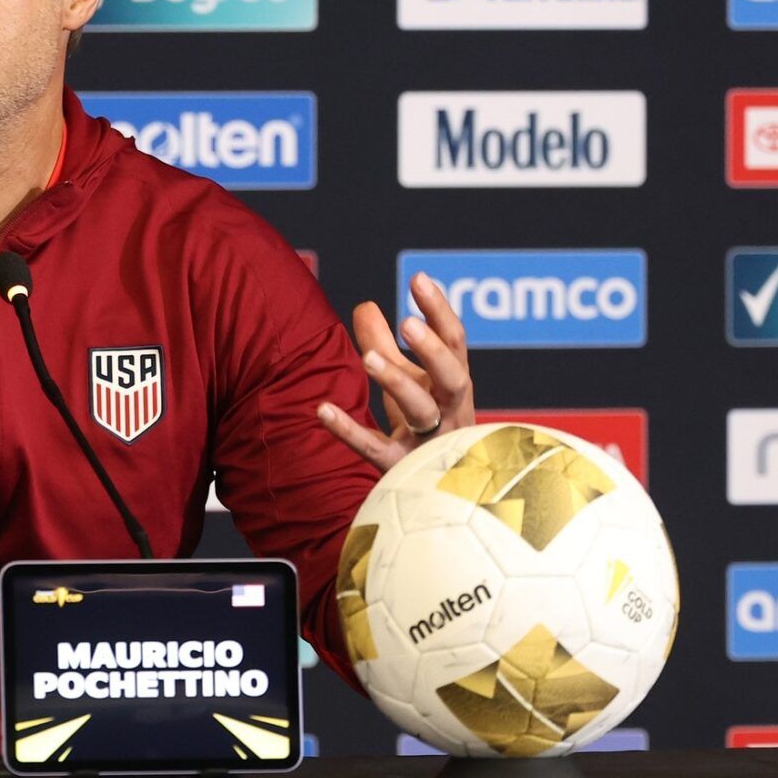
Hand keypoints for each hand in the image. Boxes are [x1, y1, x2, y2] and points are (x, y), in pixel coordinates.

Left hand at [317, 271, 474, 471]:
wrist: (435, 499)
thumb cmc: (422, 432)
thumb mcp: (409, 385)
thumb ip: (387, 347)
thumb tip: (366, 305)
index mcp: (454, 388)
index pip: (456, 344)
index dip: (440, 311)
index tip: (418, 279)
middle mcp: (452, 415)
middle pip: (453, 378)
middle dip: (432, 350)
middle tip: (407, 323)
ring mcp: (431, 446)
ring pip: (421, 411)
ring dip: (397, 381)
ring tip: (367, 357)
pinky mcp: (402, 473)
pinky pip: (376, 450)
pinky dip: (349, 430)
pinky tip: (322, 410)